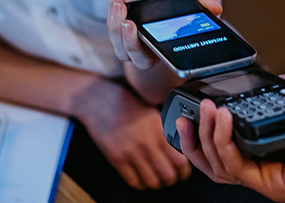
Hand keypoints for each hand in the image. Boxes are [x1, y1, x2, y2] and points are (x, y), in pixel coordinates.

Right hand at [75, 80, 191, 188]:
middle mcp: (146, 143)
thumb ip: (164, 132)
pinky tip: (140, 176)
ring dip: (155, 182)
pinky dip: (139, 183)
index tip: (183, 172)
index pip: (180, 161)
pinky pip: (133, 181)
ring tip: (154, 176)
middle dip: (171, 178)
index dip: (184, 170)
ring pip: (152, 182)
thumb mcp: (152, 115)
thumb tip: (179, 148)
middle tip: (170, 176)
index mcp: (158, 131)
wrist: (100, 101)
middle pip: (168, 175)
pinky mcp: (116, 158)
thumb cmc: (127, 105)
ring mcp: (130, 152)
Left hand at [107, 0, 221, 69]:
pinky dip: (115, 0)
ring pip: (114, 37)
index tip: (147, 42)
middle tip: (129, 23)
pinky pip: (110, 16)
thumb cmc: (175, 1)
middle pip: (128, 52)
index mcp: (157, 50)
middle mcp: (139, 48)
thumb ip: (203, 1)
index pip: (148, 59)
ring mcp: (125, 36)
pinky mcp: (116, 21)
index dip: (144, 54)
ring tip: (120, 3)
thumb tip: (217, 8)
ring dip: (114, 20)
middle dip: (127, 39)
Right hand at [179, 76, 284, 200]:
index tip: (193, 111)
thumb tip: (275, 77)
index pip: (229, 151)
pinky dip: (222, 142)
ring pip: (219, 168)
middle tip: (184, 116)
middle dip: (192, 141)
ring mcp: (270, 180)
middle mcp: (269, 169)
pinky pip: (236, 168)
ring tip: (205, 109)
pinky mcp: (274, 186)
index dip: (205, 135)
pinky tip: (222, 118)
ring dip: (204, 137)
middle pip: (214, 164)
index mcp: (275, 151)